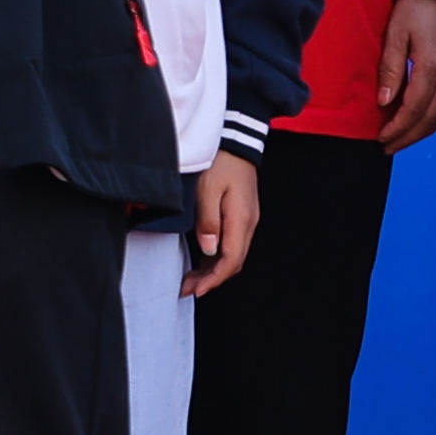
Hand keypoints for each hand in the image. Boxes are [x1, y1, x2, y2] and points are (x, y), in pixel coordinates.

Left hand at [183, 152, 262, 297]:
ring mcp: (246, 220)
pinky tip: (202, 261)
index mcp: (241, 220)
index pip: (231, 260)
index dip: (214, 279)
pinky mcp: (240, 216)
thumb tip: (209, 249)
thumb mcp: (208, 189)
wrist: (236, 144)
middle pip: (233, 262)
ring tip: (190, 280)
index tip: (197, 290)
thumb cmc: (220, 163)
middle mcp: (248, 224)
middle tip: (187, 289)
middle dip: (211, 279)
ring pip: (232, 254)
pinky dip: (216, 257)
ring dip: (212, 270)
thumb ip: (208, 220)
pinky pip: (231, 243)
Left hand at [369, 0, 435, 148]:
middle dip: (408, 136)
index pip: (414, 109)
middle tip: (388, 147)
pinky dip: (435, 118)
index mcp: (434, 66)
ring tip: (402, 139)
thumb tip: (384, 103)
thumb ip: (390, 70)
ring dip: (422, 131)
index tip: (381, 138)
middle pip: (431, 118)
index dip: (397, 128)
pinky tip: (421, 122)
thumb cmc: (415, 6)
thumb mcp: (395, 34)